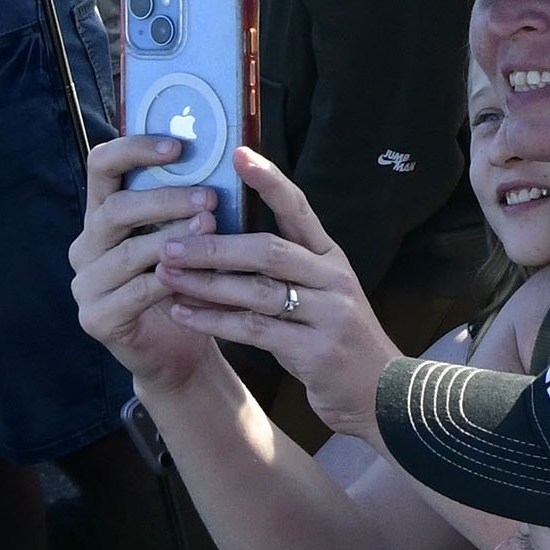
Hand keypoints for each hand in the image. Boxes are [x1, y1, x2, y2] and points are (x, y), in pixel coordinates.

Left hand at [70, 139, 399, 413]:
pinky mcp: (315, 351)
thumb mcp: (322, 296)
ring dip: (205, 283)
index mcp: (331, 258)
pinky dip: (214, 321)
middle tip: (169, 241)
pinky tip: (183, 314)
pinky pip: (254, 330)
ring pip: (256, 290)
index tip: (238, 153)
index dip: (269, 180)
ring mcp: (328, 315)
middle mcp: (332, 280)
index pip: (299, 208)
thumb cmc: (339, 341)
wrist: (383, 396)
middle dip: (214, 244)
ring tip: (165, 275)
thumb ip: (283, 270)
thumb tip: (221, 241)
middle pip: (268, 249)